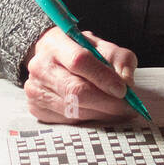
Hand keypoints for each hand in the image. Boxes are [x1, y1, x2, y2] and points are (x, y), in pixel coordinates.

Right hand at [22, 26, 138, 122]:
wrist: (50, 58)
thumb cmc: (78, 51)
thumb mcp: (102, 46)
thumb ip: (119, 59)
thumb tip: (127, 82)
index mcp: (56, 44)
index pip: (79, 61)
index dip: (102, 77)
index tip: (123, 90)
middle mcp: (41, 66)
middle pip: (75, 90)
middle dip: (106, 103)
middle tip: (127, 108)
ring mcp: (36, 88)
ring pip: (73, 110)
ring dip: (101, 113)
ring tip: (117, 111)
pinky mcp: (36, 107)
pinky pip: (67, 121)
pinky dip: (88, 119)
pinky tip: (98, 112)